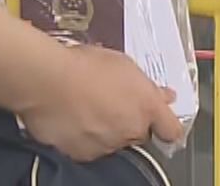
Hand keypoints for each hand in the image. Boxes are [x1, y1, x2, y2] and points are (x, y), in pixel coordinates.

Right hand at [21, 44, 182, 160]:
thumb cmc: (84, 64)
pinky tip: (72, 118)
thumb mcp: (123, 64)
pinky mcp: (83, 155)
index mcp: (146, 107)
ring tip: (86, 107)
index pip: (171, 130)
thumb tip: (164, 96)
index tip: (159, 119)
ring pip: (113, 142)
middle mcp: (131, 131)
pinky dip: (84, 138)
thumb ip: (147, 86)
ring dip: (106, 130)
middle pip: (138, 134)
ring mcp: (107, 146)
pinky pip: (89, 148)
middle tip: (110, 102)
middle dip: (129, 122)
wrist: (47, 80)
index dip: (165, 125)